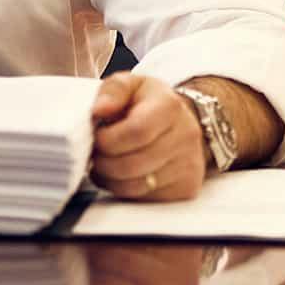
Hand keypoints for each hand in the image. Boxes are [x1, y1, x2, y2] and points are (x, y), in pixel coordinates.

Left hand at [89, 73, 207, 201]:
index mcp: (170, 106)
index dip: (108, 140)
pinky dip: (125, 191)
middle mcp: (186, 136)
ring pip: (137, 186)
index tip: (97, 137)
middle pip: (134, 164)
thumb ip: (112, 91)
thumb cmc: (148, 103)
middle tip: (95, 154)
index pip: (137, 131)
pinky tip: (121, 176)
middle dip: (104, 163)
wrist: (182, 121)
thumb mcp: (130, 84)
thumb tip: (98, 110)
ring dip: (111, 180)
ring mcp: (189, 165)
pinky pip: (146, 199)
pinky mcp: (187, 188)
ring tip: (104, 165)